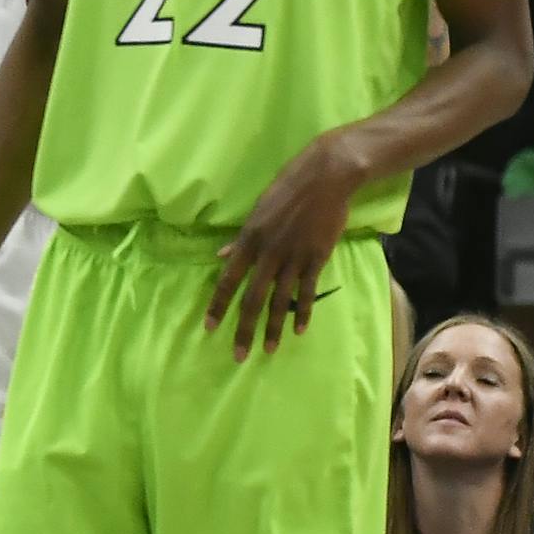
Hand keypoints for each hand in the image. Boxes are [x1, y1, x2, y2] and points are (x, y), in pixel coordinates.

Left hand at [205, 131, 362, 360]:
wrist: (323, 179)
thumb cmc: (286, 192)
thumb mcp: (257, 213)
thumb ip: (240, 240)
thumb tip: (221, 257)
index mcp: (249, 241)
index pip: (227, 280)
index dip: (218, 305)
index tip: (209, 327)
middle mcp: (268, 253)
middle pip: (252, 298)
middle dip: (243, 328)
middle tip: (237, 354)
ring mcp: (293, 258)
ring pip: (279, 301)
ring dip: (273, 328)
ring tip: (268, 349)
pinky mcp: (316, 258)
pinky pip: (307, 291)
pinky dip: (303, 312)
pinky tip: (298, 330)